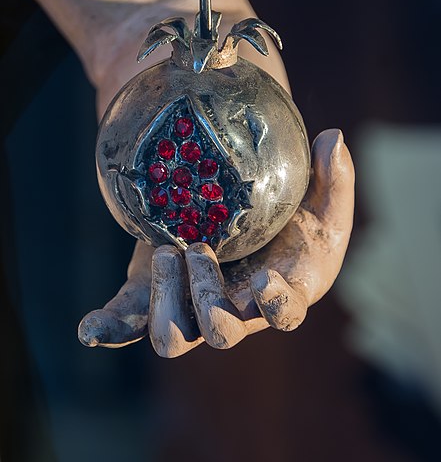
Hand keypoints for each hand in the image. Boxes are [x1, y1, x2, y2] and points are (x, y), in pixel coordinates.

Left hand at [78, 128, 353, 356]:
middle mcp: (237, 310)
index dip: (276, 305)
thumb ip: (333, 174)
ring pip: (174, 336)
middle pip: (221, 333)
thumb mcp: (319, 195)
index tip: (265, 276)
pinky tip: (92, 327)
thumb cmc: (293, 216)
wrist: (250, 221)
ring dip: (165, 301)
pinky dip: (111, 326)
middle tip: (199, 249)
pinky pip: (132, 321)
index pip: (285, 315)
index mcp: (282, 293)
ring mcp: (196, 305)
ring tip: (167, 251)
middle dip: (208, 298)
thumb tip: (334, 137)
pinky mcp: (161, 293)